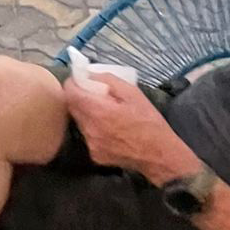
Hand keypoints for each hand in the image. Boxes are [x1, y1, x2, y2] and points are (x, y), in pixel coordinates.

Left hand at [64, 75, 193, 180]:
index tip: (82, 80)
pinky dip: (94, 130)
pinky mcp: (94, 155)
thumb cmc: (149, 122)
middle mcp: (90, 129)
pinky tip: (110, 130)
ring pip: (80, 122)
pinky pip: (88, 136)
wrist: (159, 155)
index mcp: (98, 111)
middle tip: (96, 95)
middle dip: (80, 97)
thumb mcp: (133, 93)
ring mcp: (91, 144)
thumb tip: (90, 74)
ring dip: (87, 114)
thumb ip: (108, 80)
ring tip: (106, 114)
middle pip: (72, 107)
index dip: (74, 83)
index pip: (70, 92)